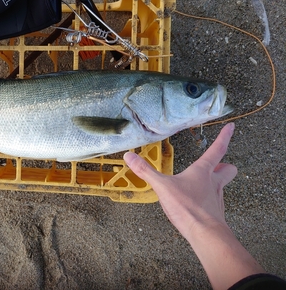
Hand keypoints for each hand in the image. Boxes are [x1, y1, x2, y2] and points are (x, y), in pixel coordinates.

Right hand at [124, 123, 236, 240]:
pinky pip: (215, 201)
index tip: (231, 126)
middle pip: (228, 169)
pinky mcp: (215, 213)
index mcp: (203, 171)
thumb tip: (129, 156)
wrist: (206, 235)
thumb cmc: (187, 207)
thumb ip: (146, 171)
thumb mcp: (162, 187)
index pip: (217, 149)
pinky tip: (197, 203)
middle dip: (225, 165)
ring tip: (203, 184)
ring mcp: (216, 198)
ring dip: (216, 182)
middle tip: (218, 164)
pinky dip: (208, 199)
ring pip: (222, 185)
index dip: (224, 136)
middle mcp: (214, 182)